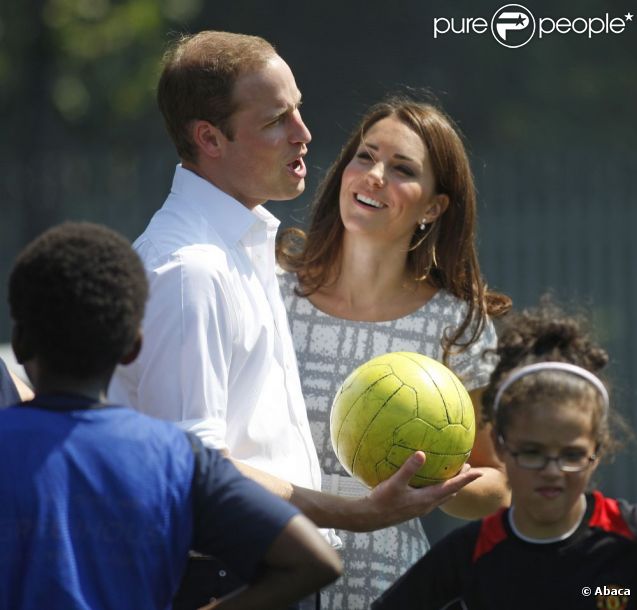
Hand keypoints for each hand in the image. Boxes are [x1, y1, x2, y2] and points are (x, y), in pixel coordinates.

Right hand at [363, 451, 481, 529]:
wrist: (370, 517)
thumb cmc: (382, 501)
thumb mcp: (395, 483)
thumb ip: (409, 468)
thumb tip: (422, 453)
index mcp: (427, 498)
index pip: (453, 487)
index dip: (467, 479)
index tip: (480, 472)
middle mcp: (428, 505)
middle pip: (451, 491)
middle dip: (461, 481)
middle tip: (467, 467)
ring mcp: (421, 508)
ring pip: (442, 496)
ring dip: (450, 485)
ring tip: (453, 473)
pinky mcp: (414, 508)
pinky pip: (433, 497)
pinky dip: (439, 488)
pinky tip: (429, 481)